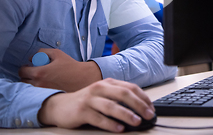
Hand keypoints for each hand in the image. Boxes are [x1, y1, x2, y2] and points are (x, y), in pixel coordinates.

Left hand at [19, 48, 101, 91]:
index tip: (29, 66)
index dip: (24, 67)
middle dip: (26, 75)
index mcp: (39, 73)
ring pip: (29, 87)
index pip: (22, 72)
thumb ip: (42, 52)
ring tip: (41, 77)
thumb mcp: (56, 53)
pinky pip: (37, 92)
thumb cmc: (69, 65)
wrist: (81, 78)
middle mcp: (38, 84)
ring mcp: (42, 92)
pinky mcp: (47, 96)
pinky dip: (38, 87)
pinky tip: (46, 82)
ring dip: (31, 81)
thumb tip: (31, 58)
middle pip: (23, 80)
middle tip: (34, 71)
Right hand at [38, 78, 155, 131]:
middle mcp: (100, 88)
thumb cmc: (86, 101)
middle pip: (123, 94)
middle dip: (138, 104)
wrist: (60, 106)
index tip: (151, 109)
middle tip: (148, 115)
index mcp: (108, 83)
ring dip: (126, 114)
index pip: (130, 88)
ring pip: (112, 106)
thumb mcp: (103, 95)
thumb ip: (119, 98)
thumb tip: (140, 109)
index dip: (143, 98)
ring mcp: (90, 99)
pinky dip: (110, 124)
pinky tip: (119, 129)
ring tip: (136, 122)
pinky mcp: (82, 111)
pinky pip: (98, 118)